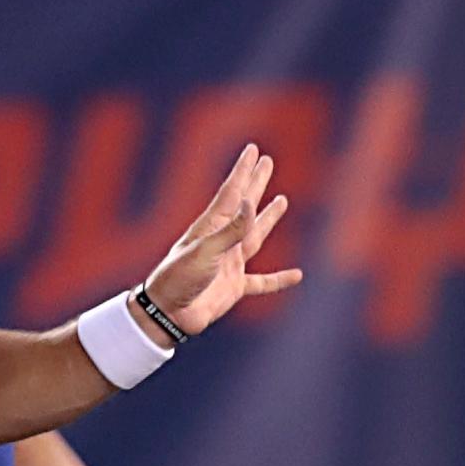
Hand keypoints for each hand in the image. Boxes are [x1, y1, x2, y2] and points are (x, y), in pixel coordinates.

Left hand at [142, 143, 299, 337]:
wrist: (167, 315)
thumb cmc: (178, 279)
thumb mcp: (205, 251)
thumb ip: (231, 230)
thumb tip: (251, 204)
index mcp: (210, 227)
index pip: (231, 193)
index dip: (243, 171)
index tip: (253, 150)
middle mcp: (221, 241)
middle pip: (244, 206)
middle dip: (256, 183)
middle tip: (267, 162)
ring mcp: (229, 264)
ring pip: (255, 236)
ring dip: (268, 218)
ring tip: (281, 200)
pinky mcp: (234, 287)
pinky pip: (262, 282)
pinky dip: (279, 280)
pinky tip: (296, 275)